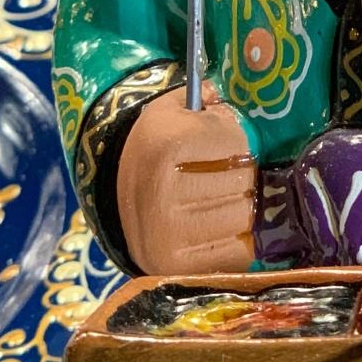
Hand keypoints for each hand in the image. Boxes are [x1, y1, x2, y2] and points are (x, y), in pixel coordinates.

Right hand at [117, 82, 255, 274]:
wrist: (118, 200)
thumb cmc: (154, 149)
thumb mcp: (169, 112)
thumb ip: (202, 97)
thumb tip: (225, 96)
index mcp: (167, 148)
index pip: (238, 142)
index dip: (236, 139)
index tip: (223, 141)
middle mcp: (165, 193)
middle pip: (243, 180)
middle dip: (241, 173)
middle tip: (224, 173)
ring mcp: (172, 234)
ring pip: (243, 215)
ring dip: (241, 204)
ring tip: (219, 197)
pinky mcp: (180, 265)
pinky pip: (237, 249)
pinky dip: (236, 236)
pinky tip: (216, 225)